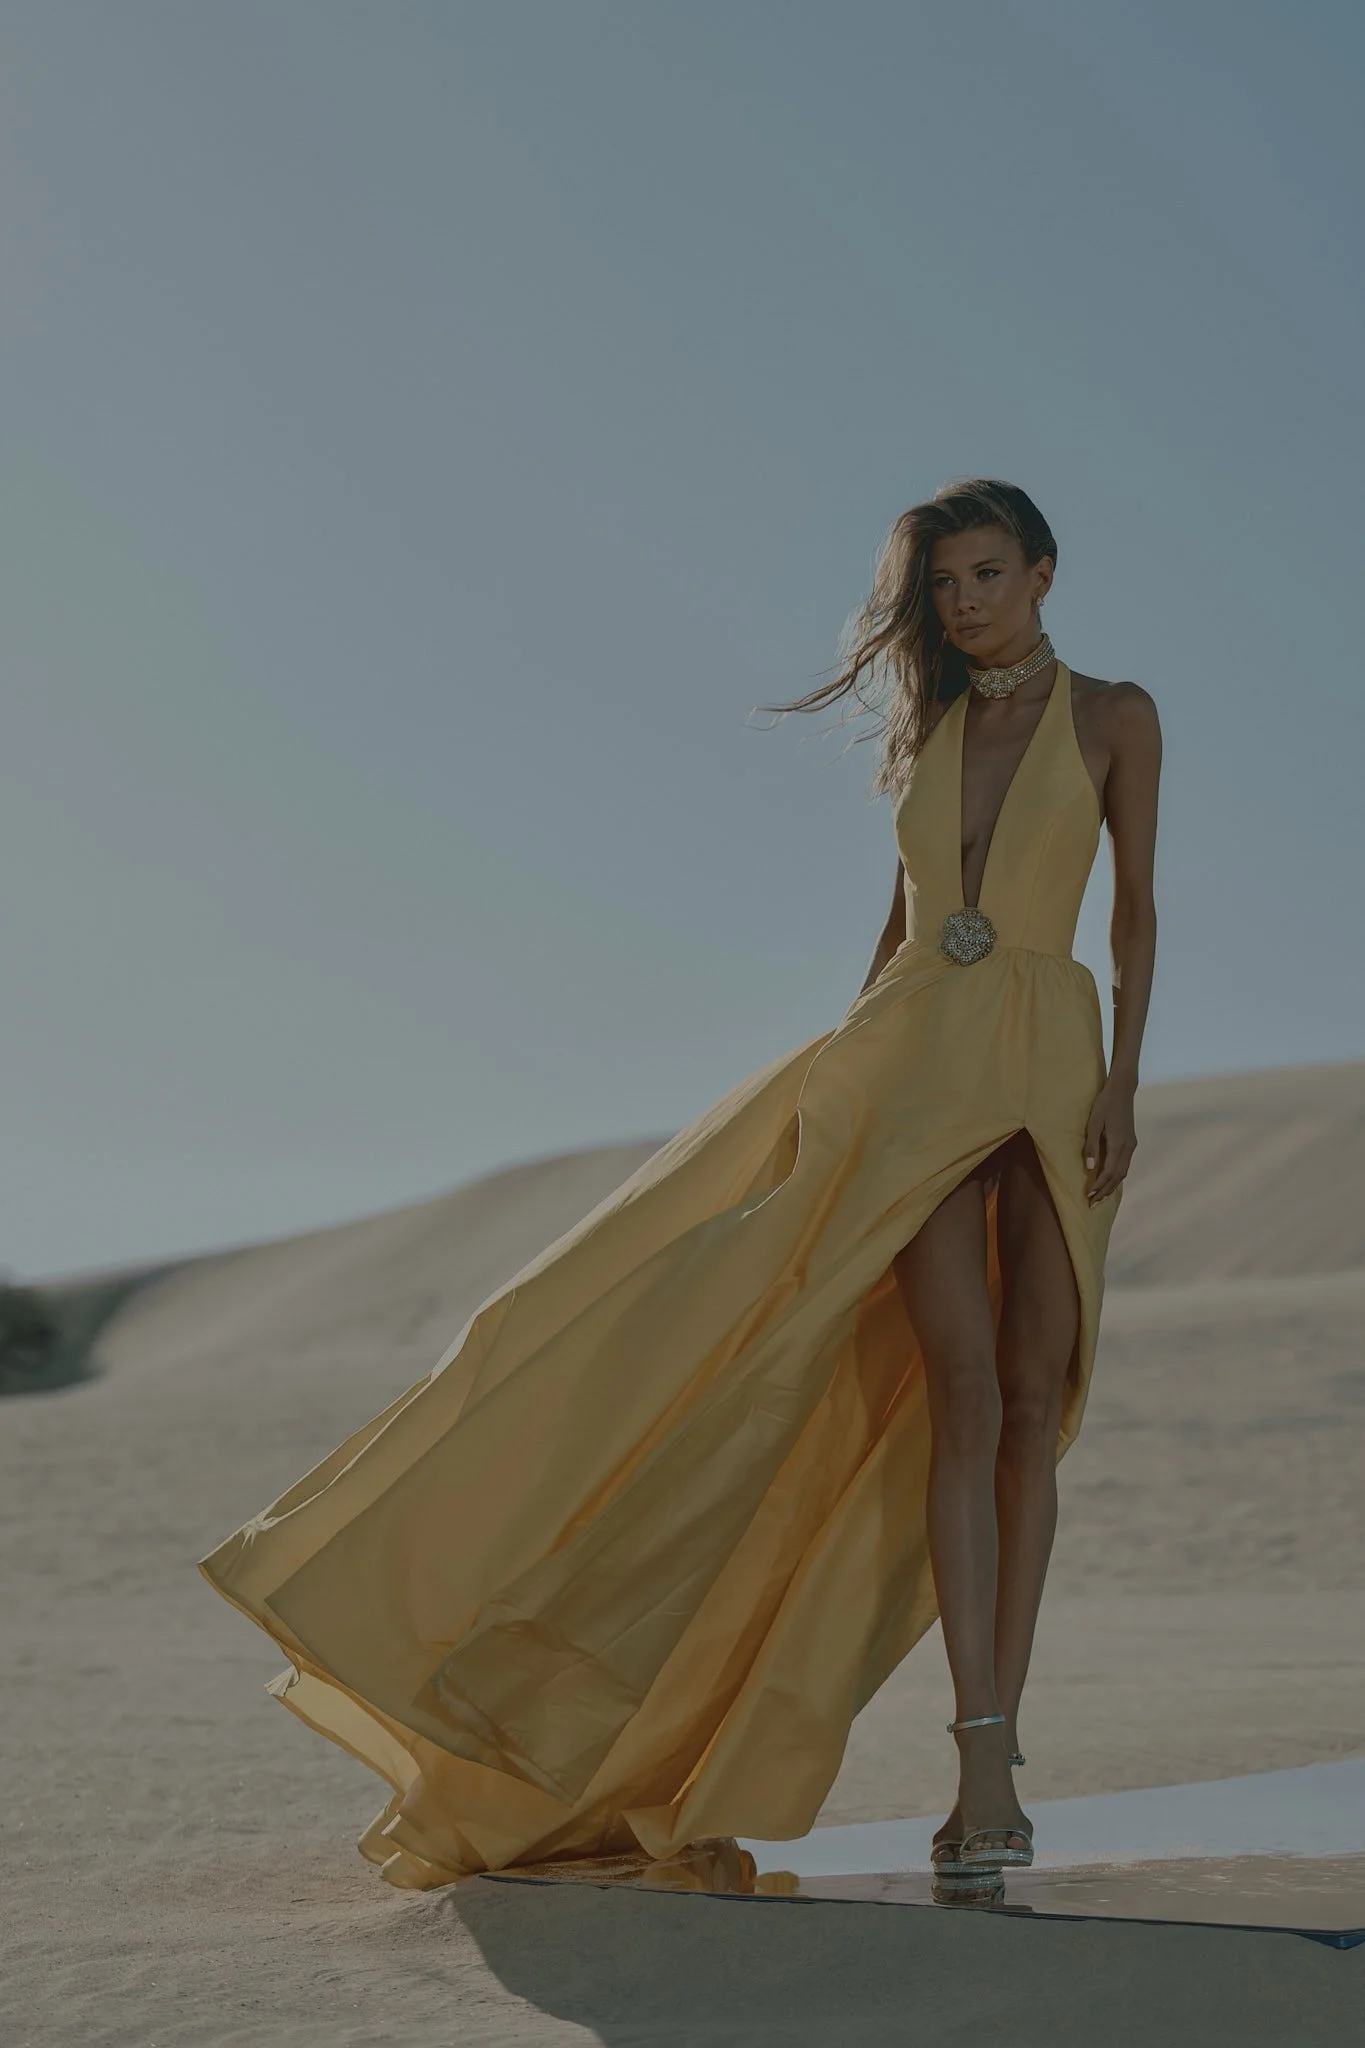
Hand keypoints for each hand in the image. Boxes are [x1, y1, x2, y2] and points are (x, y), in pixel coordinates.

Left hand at [1083, 1078, 1136, 1205]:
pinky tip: (1109, 1181)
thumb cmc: (1104, 1104)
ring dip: (1112, 1186)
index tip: (1088, 1196)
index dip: (1099, 1186)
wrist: (1122, 1090)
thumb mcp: (1093, 1123)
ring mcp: (1131, 1145)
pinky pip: (1125, 1165)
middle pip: (1118, 1176)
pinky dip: (1117, 1176)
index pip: (1109, 1172)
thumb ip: (1091, 1146)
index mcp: (1118, 1143)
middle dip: (1106, 1192)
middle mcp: (1128, 1147)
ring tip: (1100, 1197)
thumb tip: (1090, 1168)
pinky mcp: (1131, 1142)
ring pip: (1123, 1172)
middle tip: (1093, 1205)